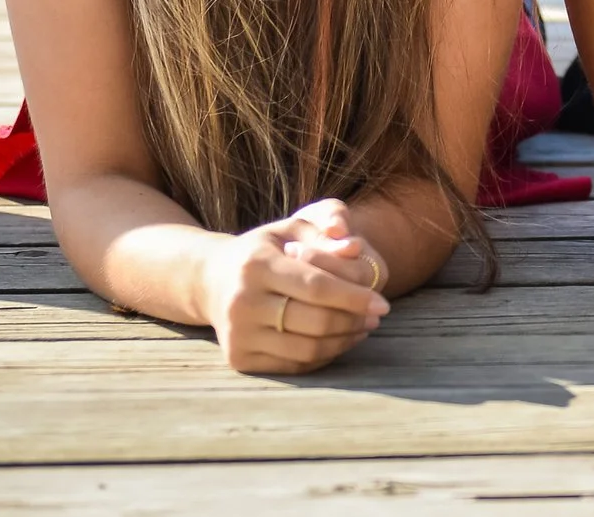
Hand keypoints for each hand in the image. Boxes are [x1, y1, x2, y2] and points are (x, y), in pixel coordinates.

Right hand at [197, 197, 391, 373]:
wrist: (211, 280)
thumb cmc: (263, 250)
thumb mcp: (291, 228)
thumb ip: (325, 232)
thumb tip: (355, 248)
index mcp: (256, 264)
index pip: (316, 286)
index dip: (354, 297)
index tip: (383, 303)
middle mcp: (241, 302)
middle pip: (315, 321)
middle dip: (354, 320)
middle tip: (377, 316)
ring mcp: (238, 334)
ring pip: (307, 349)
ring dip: (344, 341)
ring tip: (363, 327)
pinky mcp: (239, 358)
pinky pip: (294, 365)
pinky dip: (324, 356)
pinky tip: (339, 339)